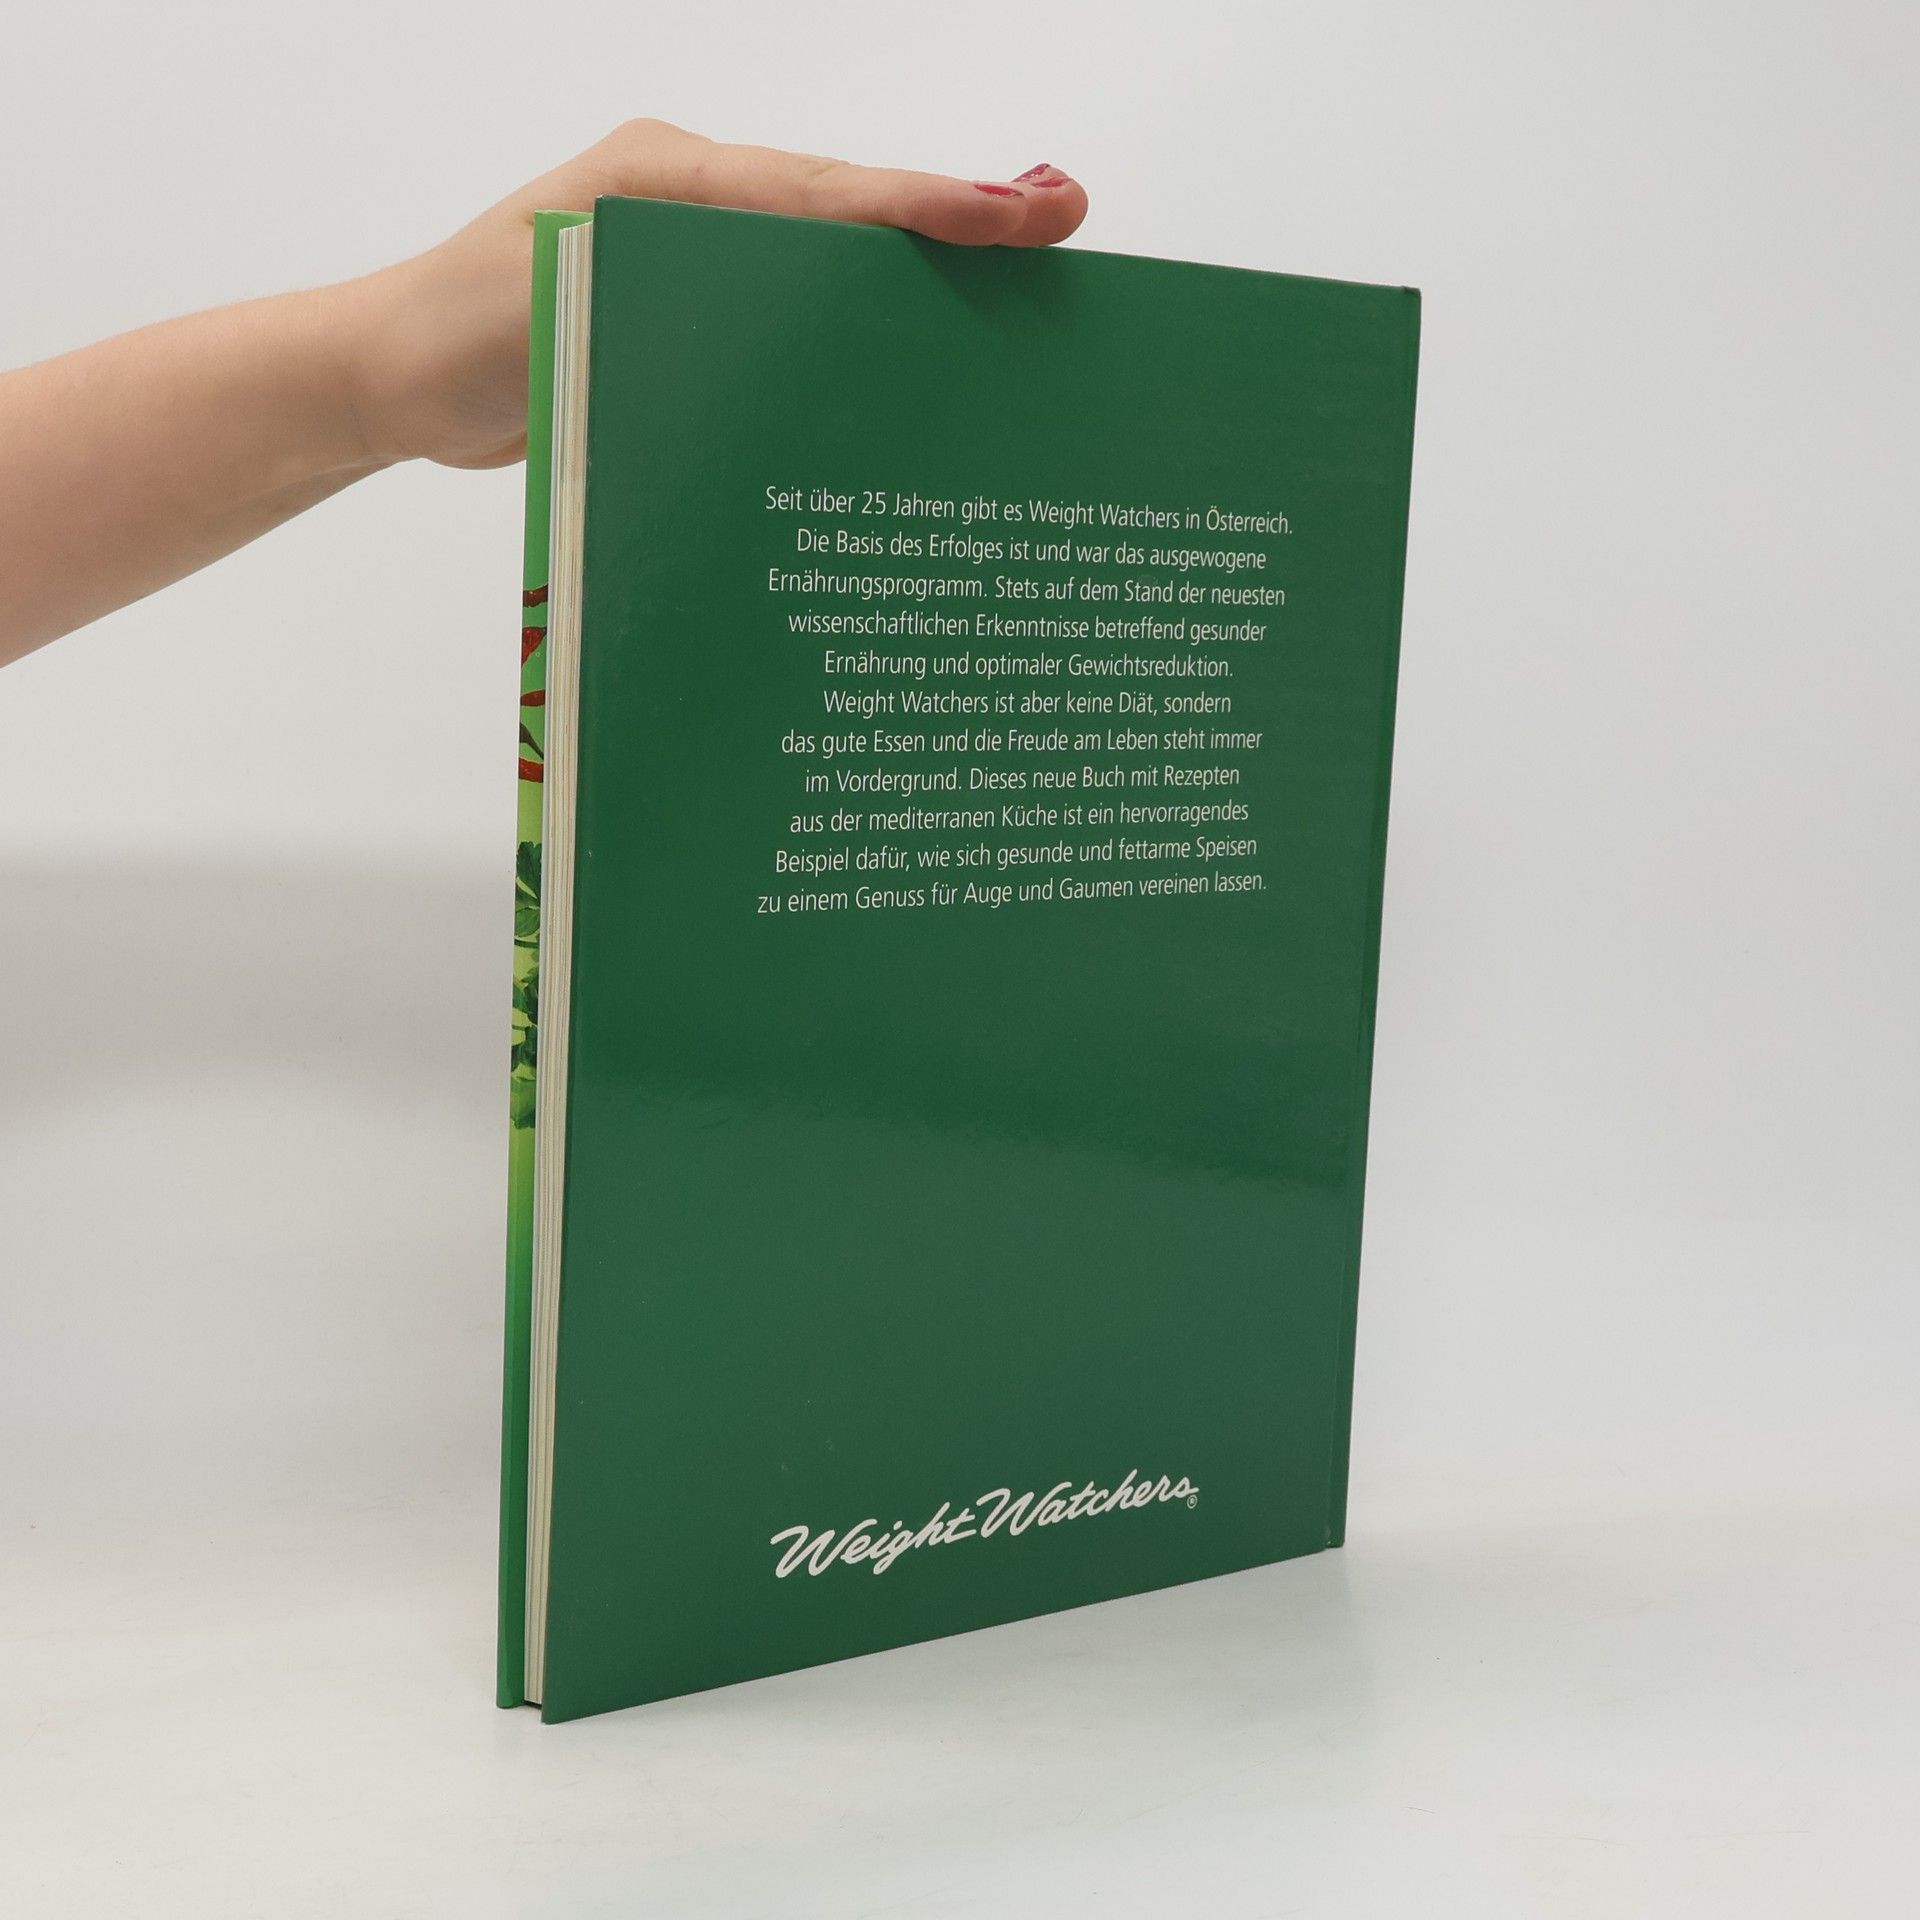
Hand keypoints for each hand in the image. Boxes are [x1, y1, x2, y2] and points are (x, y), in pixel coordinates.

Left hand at [340, 122, 1089, 471]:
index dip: (930, 205)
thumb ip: (668, 295)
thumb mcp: (560, 309)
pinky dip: (861, 326)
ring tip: (1024, 287)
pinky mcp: (694, 316)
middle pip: (850, 212)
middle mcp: (695, 201)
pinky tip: (920, 356)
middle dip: (955, 223)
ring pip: (833, 262)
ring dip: (921, 275)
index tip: (1025, 213)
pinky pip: (796, 313)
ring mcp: (698, 254)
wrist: (391, 379)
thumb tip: (799, 304)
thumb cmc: (456, 338)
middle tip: (1062, 228)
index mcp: (668, 178)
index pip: (824, 191)